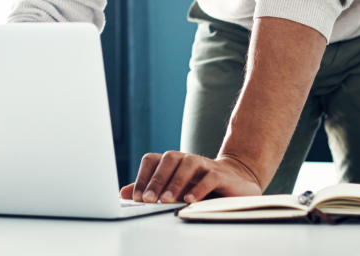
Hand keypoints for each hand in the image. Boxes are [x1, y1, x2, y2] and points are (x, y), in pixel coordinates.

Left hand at [119, 152, 262, 203]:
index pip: (153, 160)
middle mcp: (187, 159)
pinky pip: (210, 176)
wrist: (236, 182)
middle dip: (156, 180)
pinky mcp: (222, 175)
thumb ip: (150, 189)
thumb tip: (123, 193)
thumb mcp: (174, 187)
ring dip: (176, 182)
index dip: (143, 177)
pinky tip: (190, 200)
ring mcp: (206, 164)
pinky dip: (199, 188)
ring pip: (189, 163)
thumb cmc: (200, 185)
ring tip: (166, 201)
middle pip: (169, 159)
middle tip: (148, 200)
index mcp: (173, 162)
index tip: (137, 198)